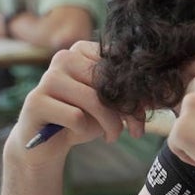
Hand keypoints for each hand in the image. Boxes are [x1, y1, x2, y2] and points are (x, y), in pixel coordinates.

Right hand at [10, 41, 144, 157]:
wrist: (45, 143)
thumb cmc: (80, 119)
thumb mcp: (107, 105)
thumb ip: (127, 95)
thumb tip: (158, 94)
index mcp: (81, 51)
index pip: (118, 64)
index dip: (137, 91)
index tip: (144, 114)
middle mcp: (63, 58)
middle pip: (108, 82)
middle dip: (128, 110)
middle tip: (134, 130)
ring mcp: (47, 78)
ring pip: (94, 100)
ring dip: (110, 124)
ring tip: (112, 136)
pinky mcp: (36, 102)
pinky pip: (76, 117)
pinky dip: (84, 131)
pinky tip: (79, 133)